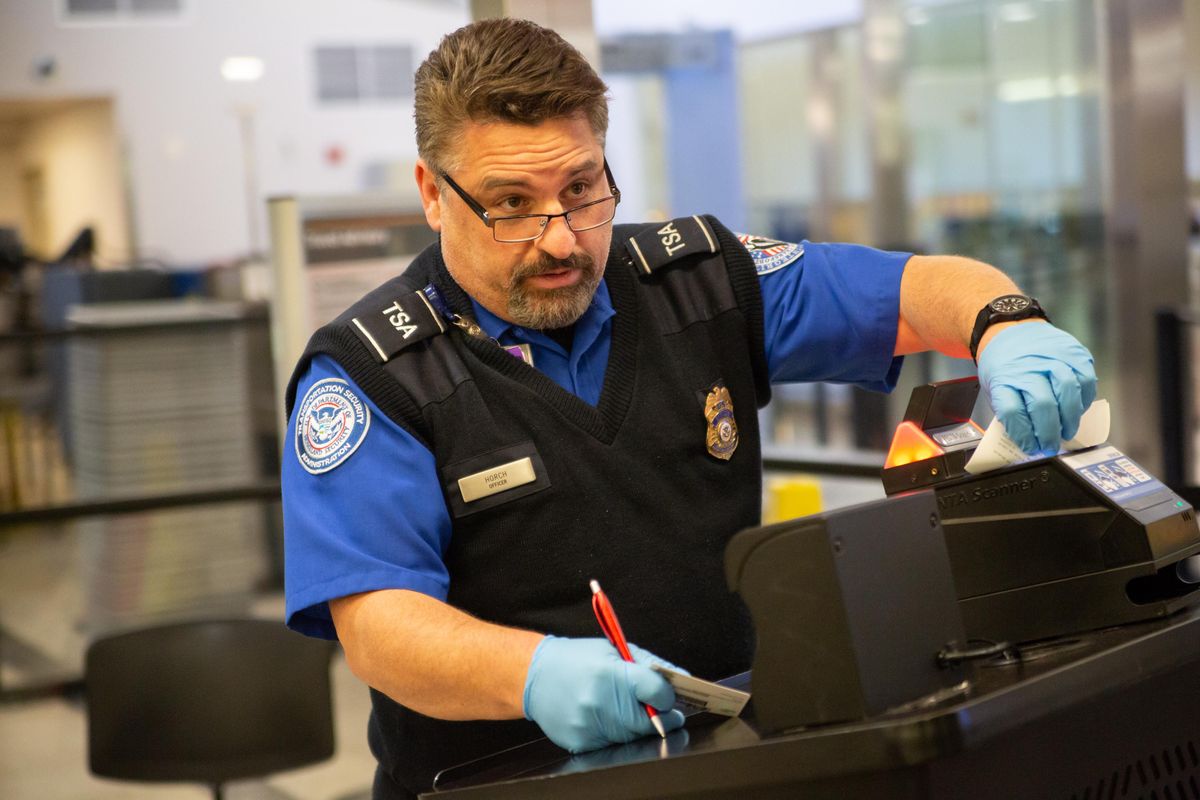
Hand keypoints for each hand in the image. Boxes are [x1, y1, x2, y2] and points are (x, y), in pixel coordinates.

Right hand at [523, 636, 685, 752]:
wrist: (535, 676)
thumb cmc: (577, 659)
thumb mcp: (614, 649)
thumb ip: (648, 665)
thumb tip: (681, 679)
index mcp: (612, 673)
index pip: (659, 693)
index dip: (668, 695)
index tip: (669, 695)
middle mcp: (602, 702)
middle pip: (650, 721)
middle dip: (661, 716)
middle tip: (662, 710)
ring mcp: (590, 725)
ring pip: (633, 735)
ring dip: (638, 725)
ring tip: (627, 707)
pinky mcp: (582, 742)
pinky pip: (612, 744)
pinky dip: (616, 733)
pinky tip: (606, 716)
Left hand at [977, 321, 1096, 453]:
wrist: (1012, 330)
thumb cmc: (1004, 364)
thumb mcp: (995, 387)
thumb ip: (1010, 411)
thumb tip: (1028, 440)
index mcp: (1003, 378)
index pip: (1012, 411)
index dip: (1023, 434)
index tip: (1030, 447)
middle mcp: (1028, 367)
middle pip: (1042, 404)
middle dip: (1049, 432)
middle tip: (1050, 446)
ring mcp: (1052, 358)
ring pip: (1067, 392)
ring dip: (1069, 419)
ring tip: (1066, 432)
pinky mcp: (1074, 353)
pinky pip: (1085, 380)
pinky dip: (1084, 400)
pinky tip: (1077, 410)